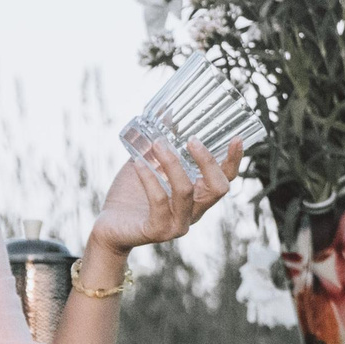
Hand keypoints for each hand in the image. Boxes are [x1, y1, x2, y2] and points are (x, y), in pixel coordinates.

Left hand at [87, 138, 243, 256]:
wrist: (108, 227)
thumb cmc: (131, 195)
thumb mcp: (148, 163)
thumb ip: (160, 144)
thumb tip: (167, 112)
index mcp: (197, 197)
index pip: (225, 180)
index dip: (234, 161)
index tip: (236, 138)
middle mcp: (193, 212)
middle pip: (218, 188)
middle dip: (208, 161)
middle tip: (192, 140)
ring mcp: (177, 224)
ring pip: (186, 192)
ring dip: (172, 164)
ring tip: (157, 144)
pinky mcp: (157, 230)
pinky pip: (159, 202)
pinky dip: (149, 179)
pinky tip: (138, 164)